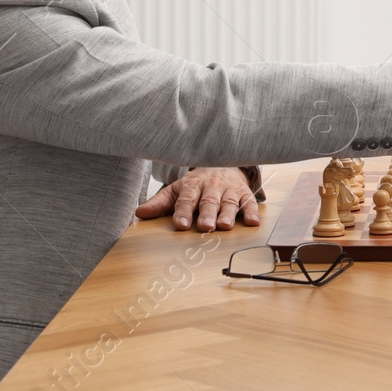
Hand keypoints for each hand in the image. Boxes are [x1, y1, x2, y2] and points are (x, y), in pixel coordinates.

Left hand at [136, 167, 261, 230]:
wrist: (222, 164)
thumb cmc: (197, 184)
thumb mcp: (177, 190)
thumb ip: (159, 203)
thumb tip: (139, 213)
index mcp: (192, 185)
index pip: (186, 199)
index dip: (183, 212)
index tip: (180, 225)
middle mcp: (211, 186)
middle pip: (209, 201)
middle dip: (207, 213)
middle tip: (205, 226)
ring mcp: (229, 189)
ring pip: (229, 202)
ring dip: (228, 213)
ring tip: (225, 225)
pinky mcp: (244, 192)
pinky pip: (249, 201)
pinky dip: (251, 211)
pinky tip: (252, 222)